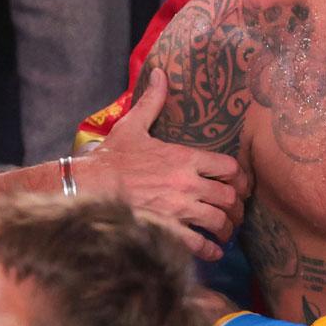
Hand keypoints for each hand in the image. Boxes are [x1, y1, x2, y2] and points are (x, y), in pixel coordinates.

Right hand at [76, 69, 247, 260]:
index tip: (238, 184)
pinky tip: (214, 252)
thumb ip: (152, 101)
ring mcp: (178, 209)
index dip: (238, 177)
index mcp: (184, 158)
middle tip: (235, 211)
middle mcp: (187, 183)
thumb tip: (160, 73)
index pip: (228, 167)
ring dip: (227, 228)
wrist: (87, 186)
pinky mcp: (167, 229)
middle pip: (229, 196)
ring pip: (219, 221)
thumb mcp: (133, 125)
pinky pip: (198, 244)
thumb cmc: (111, 157)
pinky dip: (210, 251)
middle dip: (236, 205)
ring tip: (226, 232)